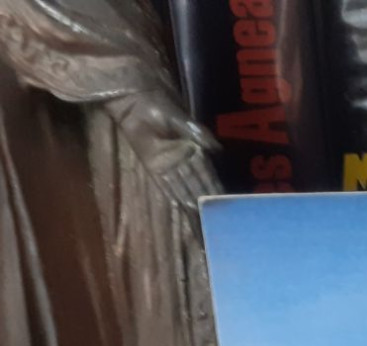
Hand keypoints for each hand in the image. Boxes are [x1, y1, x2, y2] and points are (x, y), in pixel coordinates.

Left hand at [106, 90, 220, 207]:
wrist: (136, 103)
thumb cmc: (160, 107)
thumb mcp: (186, 122)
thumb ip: (202, 136)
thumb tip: (218, 150)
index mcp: (192, 149)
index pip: (206, 171)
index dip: (214, 185)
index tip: (224, 200)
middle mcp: (181, 159)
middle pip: (195, 182)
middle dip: (205, 198)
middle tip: (215, 216)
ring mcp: (166, 163)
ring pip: (182, 185)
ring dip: (190, 200)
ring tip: (201, 215)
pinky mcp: (151, 165)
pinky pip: (164, 183)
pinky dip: (173, 194)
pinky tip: (181, 205)